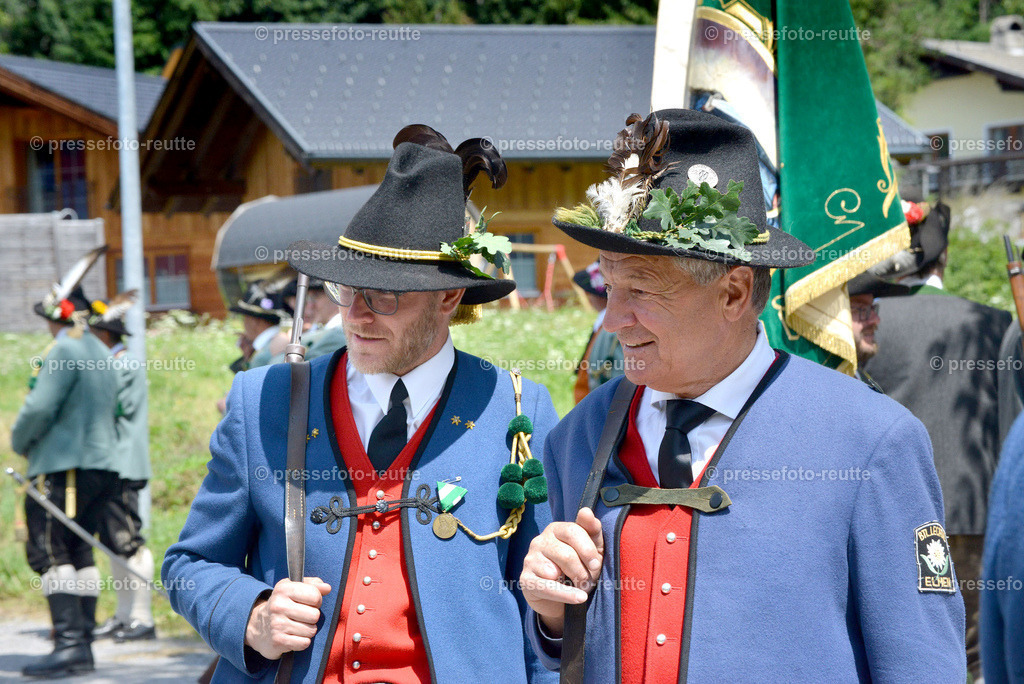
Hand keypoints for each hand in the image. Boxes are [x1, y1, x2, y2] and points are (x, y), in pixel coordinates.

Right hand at [245, 577, 330, 659]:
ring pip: (311, 630)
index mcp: (283, 589)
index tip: (309, 603)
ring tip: (298, 626)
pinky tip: (294, 636)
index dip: (317, 600)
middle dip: (312, 617)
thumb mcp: (294, 588)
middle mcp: (278, 606)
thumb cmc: (283, 604)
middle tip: (303, 616)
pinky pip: (304, 643)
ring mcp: (277, 624)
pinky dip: (303, 641)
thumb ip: (313, 585)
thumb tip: (327, 588)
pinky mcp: (277, 641)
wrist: (257, 626)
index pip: (315, 596)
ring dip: (308, 630)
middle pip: (314, 615)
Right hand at [520, 507, 603, 637]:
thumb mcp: (591, 549)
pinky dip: (567, 594)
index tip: (596, 564)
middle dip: (583, 570)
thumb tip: (586, 512)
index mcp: (556, 529)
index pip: (572, 531)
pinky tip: (579, 598)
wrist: (561, 599)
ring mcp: (530, 559)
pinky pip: (547, 586)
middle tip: (590, 581)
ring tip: (582, 588)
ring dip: (575, 582)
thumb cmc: (578, 568)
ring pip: (556, 569)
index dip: (587, 549)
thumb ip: (592, 530)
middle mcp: (540, 540)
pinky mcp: (525, 579)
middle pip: (566, 553)